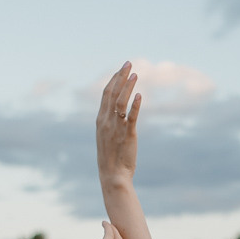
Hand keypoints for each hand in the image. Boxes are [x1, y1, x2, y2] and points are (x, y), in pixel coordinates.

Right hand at [96, 60, 140, 188]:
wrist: (112, 175)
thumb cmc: (110, 158)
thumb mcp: (106, 137)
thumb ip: (110, 122)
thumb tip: (117, 111)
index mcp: (100, 120)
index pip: (106, 94)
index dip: (114, 79)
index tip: (121, 68)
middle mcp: (106, 122)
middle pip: (112, 93)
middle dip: (120, 76)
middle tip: (129, 62)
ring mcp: (116, 128)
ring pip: (120, 102)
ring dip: (127, 86)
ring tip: (135, 73)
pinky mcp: (127, 135)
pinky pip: (131, 117)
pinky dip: (134, 105)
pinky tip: (139, 95)